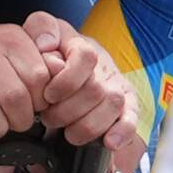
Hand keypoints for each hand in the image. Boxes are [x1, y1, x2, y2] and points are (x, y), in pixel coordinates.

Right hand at [0, 23, 52, 148]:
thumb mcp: (21, 48)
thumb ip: (45, 59)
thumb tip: (62, 70)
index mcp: (11, 38)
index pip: (38, 77)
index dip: (42, 100)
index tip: (39, 108)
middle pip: (13, 94)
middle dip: (22, 118)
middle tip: (21, 123)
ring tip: (0, 130)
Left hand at [22, 12, 144, 172]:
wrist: (71, 65)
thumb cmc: (51, 55)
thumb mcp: (40, 35)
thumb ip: (41, 30)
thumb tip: (46, 46)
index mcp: (81, 44)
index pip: (85, 56)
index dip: (66, 81)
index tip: (48, 95)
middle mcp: (102, 64)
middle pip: (95, 89)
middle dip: (66, 111)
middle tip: (49, 118)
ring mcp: (116, 85)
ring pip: (113, 104)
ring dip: (87, 126)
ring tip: (68, 133)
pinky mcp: (127, 105)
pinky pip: (132, 118)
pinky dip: (122, 131)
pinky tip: (110, 142)